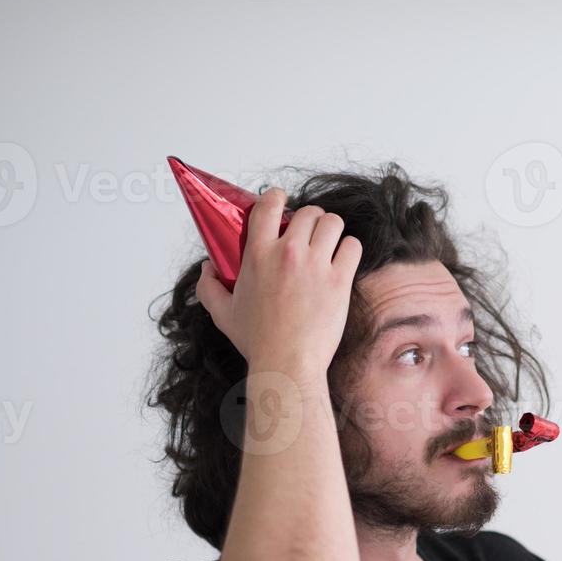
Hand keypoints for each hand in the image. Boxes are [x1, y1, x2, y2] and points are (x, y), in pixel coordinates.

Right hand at [194, 188, 362, 373]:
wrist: (287, 363)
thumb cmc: (257, 340)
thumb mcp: (222, 313)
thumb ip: (208, 286)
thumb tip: (208, 268)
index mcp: (258, 254)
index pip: (268, 205)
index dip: (278, 197)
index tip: (282, 202)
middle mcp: (287, 253)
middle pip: (309, 213)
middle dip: (310, 220)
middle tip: (309, 235)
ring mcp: (315, 265)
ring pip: (333, 223)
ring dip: (331, 230)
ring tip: (328, 243)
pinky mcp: (339, 280)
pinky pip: (352, 246)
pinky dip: (349, 249)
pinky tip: (343, 260)